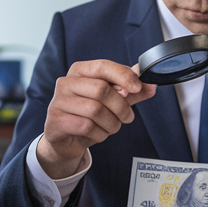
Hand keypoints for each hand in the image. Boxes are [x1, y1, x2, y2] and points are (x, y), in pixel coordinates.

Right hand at [37, 60, 156, 178]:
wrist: (67, 140)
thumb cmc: (90, 115)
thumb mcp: (113, 100)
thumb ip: (132, 91)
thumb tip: (152, 84)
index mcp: (79, 71)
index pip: (102, 66)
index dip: (123, 76)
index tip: (138, 87)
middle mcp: (65, 83)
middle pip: (101, 89)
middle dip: (121, 106)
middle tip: (128, 117)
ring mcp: (58, 102)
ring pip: (95, 110)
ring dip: (112, 123)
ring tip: (112, 127)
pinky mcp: (56, 122)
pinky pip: (86, 127)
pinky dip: (100, 134)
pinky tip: (98, 134)